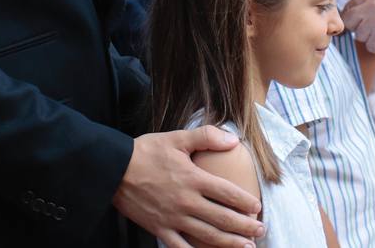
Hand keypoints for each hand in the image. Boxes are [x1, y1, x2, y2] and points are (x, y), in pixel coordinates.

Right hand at [113, 127, 264, 247]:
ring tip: (246, 247)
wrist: (114, 169)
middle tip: (260, 231)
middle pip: (222, 218)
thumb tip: (233, 140)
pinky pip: (180, 247)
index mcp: (193, 178)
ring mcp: (173, 218)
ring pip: (207, 235)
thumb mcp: (177, 138)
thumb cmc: (146, 152)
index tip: (257, 208)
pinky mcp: (159, 229)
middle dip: (244, 226)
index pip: (226, 193)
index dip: (245, 202)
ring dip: (229, 243)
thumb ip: (206, 137)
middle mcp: (186, 201)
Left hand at [340, 0, 374, 53]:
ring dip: (370, 38)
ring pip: (359, 36)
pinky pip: (370, 46)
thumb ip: (369, 2)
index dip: (353, 16)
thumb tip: (350, 14)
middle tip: (373, 29)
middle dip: (358, 27)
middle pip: (349, 22)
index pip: (348, 6)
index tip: (359, 21)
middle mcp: (372, 6)